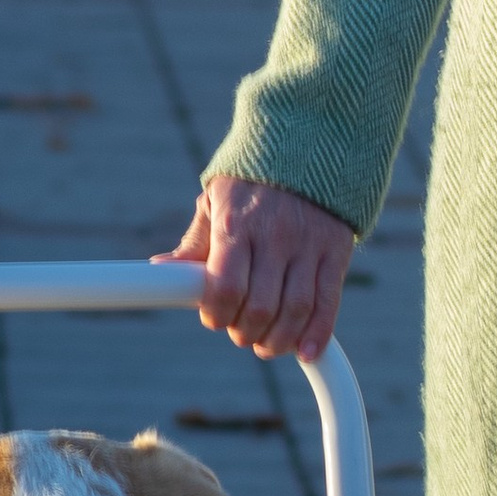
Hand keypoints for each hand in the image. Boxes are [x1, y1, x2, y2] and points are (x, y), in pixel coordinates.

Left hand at [159, 177, 357, 361]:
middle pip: (260, 306)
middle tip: (240, 333)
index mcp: (237, 225)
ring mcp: (308, 245)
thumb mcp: (216, 202)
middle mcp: (275, 237)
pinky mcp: (336, 252)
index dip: (216, 315)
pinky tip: (305, 351)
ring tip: (266, 344)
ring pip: (296, 310)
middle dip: (245, 332)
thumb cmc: (252, 181)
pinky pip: (329, 302)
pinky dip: (318, 334)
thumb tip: (160, 269)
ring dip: (278, 340)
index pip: (224, 288)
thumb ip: (195, 242)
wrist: (310, 144)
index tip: (214, 319)